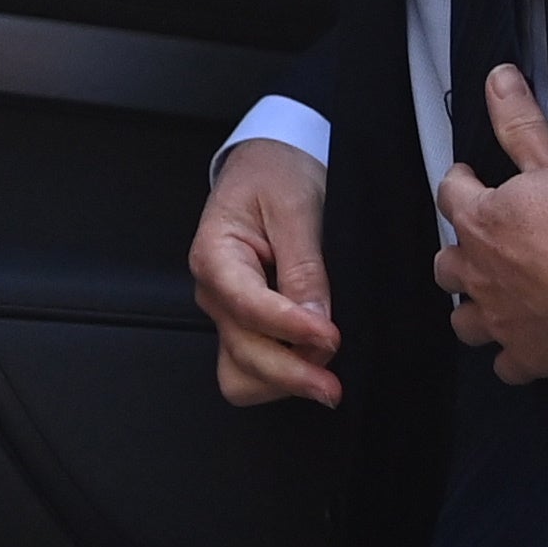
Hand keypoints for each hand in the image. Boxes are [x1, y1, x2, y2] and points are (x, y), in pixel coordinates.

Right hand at [190, 137, 342, 407]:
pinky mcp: (244, 323)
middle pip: (243, 351)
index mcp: (214, 254)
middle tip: (334, 384)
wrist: (268, 162)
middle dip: (289, 372)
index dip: (289, 328)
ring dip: (283, 381)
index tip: (329, 337)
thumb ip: (303, 265)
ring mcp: (227, 311)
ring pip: (242, 371)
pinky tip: (310, 365)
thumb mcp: (295, 207)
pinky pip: (252, 367)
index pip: (248, 306)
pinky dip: (281, 377)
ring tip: (325, 374)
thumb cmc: (275, 172)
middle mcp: (214, 291)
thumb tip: (315, 320)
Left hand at [431, 65, 547, 382]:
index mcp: (481, 222)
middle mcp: (478, 273)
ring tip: (490, 299)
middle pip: (445, 264)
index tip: (471, 181)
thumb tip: (497, 78)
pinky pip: (505, 365)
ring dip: (472, 309)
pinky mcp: (526, 355)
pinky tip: (522, 348)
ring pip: (463, 320)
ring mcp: (499, 319)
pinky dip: (510, 357)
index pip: (450, 194)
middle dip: (458, 254)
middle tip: (482, 246)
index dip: (461, 184)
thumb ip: (520, 123)